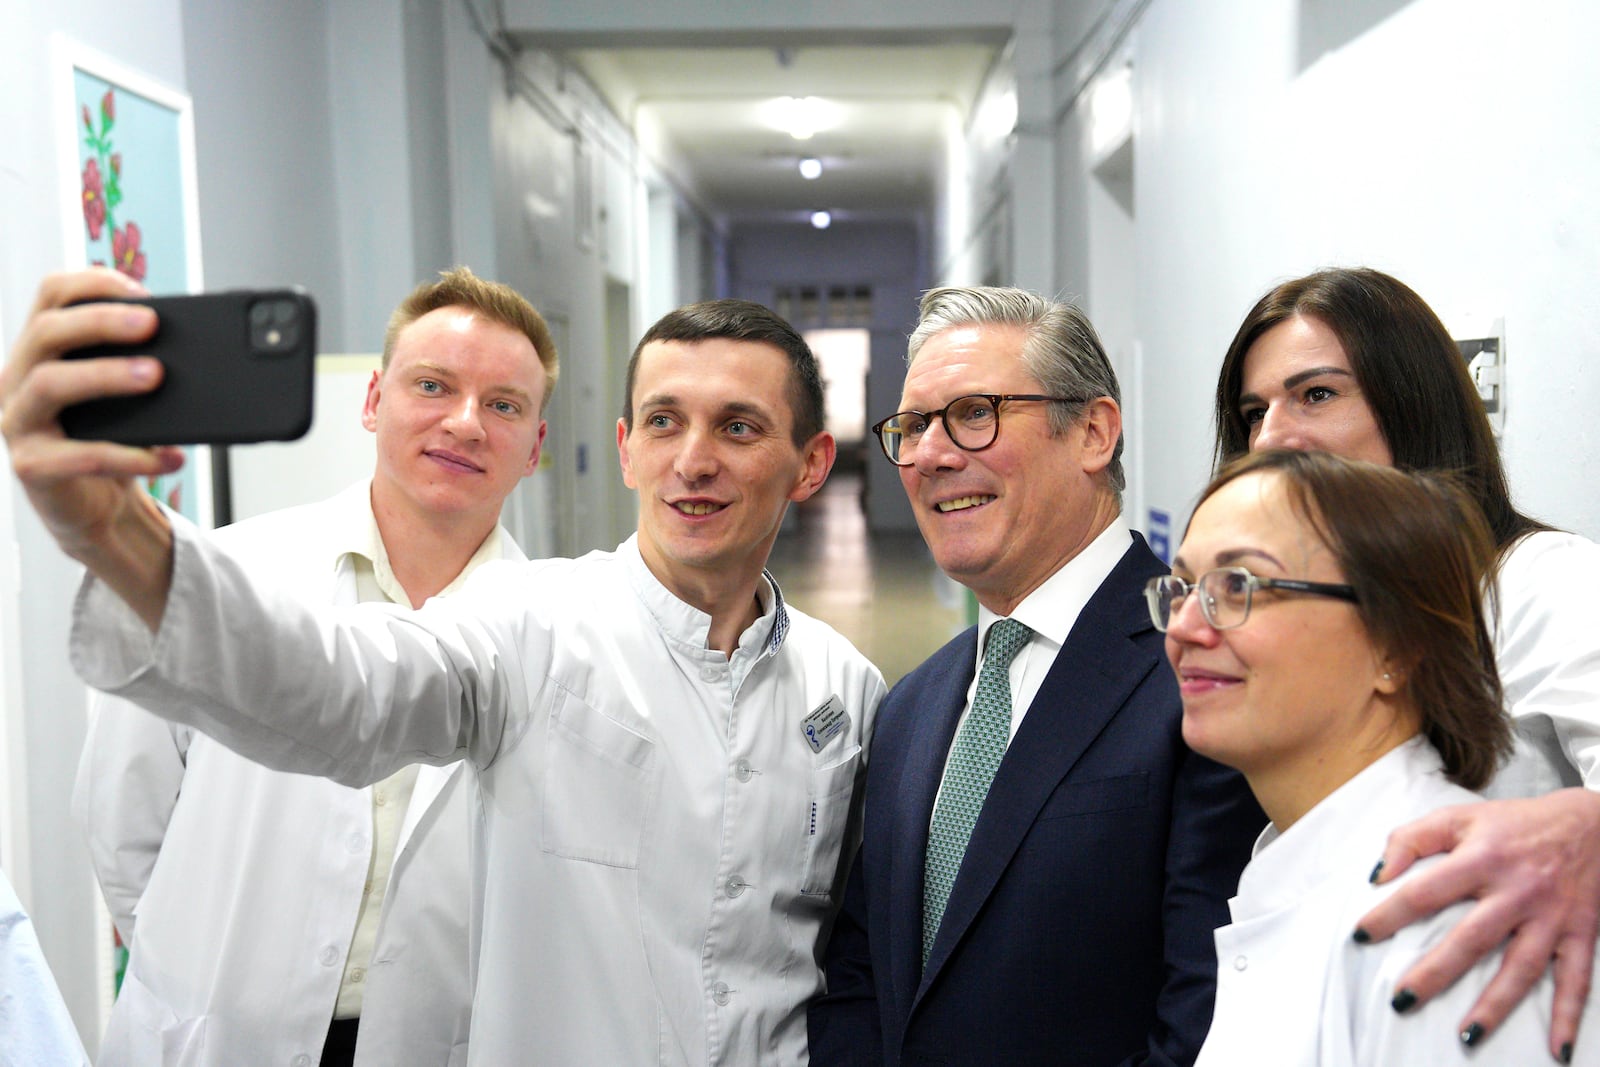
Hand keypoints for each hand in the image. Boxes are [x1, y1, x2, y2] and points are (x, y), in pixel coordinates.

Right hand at [1, 269, 178, 624]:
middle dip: (101, 321)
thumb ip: (143, 362)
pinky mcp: (33, 466)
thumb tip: (203, 347)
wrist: (96, 507)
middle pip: (46, 331)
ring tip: (155, 376)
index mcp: (41, 351)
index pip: (51, 295)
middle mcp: (19, 379)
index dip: (93, 283)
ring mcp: (20, 422)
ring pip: (51, 383)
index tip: (142, 291)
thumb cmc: (109, 439)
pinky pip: (81, 454)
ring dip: (107, 375)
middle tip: (151, 325)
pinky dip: (131, 454)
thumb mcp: (127, 395)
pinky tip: (169, 456)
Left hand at [1356, 788, 1599, 1063]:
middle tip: (1403, 1000)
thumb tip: (1377, 874)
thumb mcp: (1460, 817)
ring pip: (1521, 967)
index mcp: (1481, 858)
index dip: (1390, 914)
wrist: (1592, 824)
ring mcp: (1550, 916)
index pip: (1425, 891)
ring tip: (1467, 1036)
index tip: (1360, 936)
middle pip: (1471, 939)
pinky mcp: (1581, 932)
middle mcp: (1516, 890)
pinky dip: (1568, 1016)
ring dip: (1495, 1005)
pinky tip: (1557, 1050)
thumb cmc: (1515, 823)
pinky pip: (1576, 979)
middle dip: (1436, 973)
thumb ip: (1412, 838)